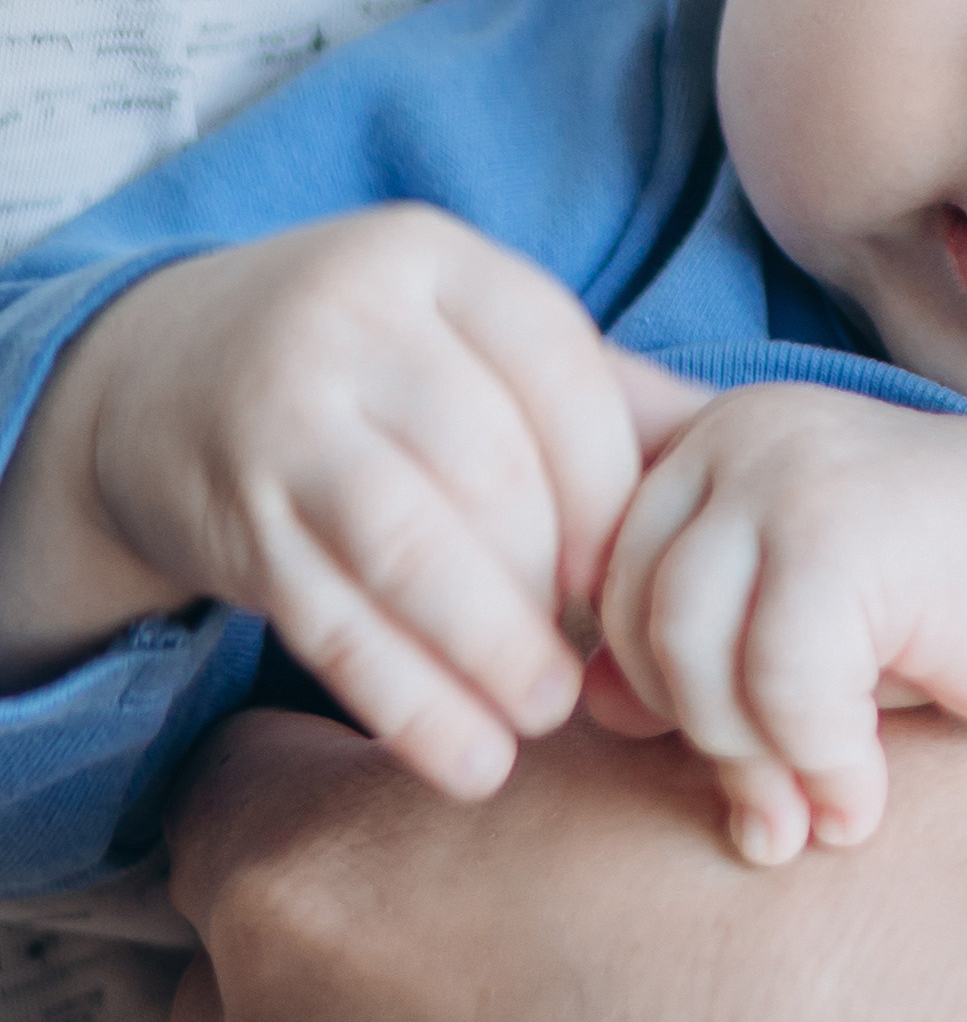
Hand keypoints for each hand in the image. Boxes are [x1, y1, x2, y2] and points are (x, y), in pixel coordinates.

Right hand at [10, 208, 701, 794]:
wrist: (156, 376)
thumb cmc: (372, 370)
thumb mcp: (471, 341)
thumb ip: (602, 393)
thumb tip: (756, 457)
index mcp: (439, 261)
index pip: (561, 375)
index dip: (613, 489)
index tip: (635, 574)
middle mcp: (352, 321)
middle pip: (494, 470)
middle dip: (558, 585)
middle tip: (601, 664)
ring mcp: (281, 416)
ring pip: (414, 549)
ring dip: (494, 653)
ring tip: (544, 715)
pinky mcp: (233, 516)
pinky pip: (334, 621)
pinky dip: (410, 703)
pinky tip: (468, 760)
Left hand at [594, 389, 966, 863]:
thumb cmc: (940, 603)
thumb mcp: (794, 621)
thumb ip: (692, 641)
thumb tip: (583, 705)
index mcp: (707, 442)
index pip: (603, 583)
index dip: (642, 689)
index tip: (726, 759)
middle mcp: (737, 435)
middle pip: (634, 618)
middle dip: (696, 738)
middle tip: (768, 817)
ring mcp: (789, 469)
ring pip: (691, 652)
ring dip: (751, 765)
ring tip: (812, 821)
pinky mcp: (846, 525)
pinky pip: (779, 680)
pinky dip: (817, 763)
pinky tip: (863, 803)